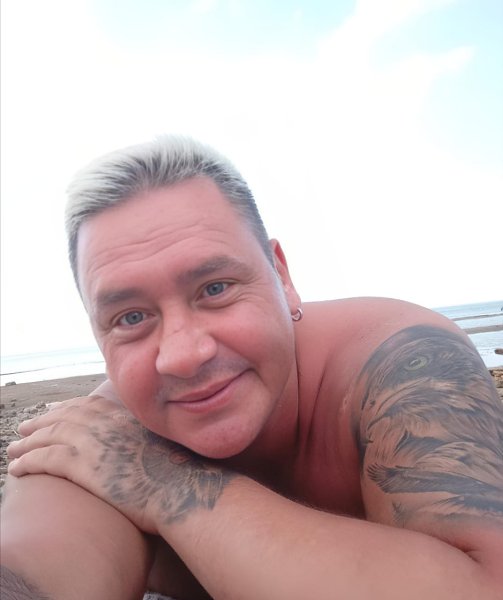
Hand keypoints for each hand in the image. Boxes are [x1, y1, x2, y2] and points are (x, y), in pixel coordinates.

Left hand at [7, 396, 233, 534]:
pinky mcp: (84, 465)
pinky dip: (27, 461)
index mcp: (126, 416)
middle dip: (42, 421)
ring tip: (13, 449)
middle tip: (25, 427)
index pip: (89, 405)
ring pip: (50, 436)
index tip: (54, 411)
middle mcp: (108, 423)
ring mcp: (95, 442)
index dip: (67, 408)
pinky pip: (46, 459)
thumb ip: (147, 436)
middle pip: (65, 416)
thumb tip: (144, 446)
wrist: (182, 489)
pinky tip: (16, 468)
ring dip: (28, 442)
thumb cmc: (180, 474)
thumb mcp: (165, 444)